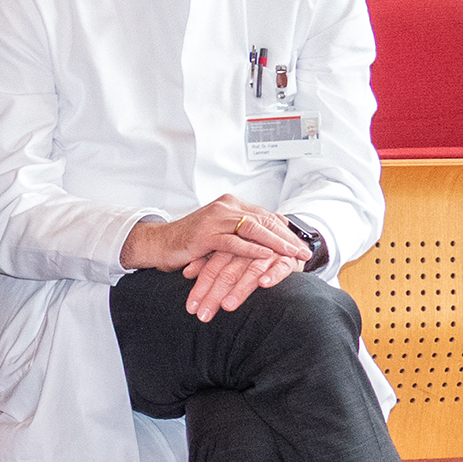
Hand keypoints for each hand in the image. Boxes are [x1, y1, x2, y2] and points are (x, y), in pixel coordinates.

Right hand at [120, 196, 310, 322]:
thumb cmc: (190, 243)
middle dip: (286, 238)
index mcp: (231, 204)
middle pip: (264, 221)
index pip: (266, 216)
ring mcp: (214, 219)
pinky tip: (266, 256)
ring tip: (292, 255)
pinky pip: (233, 241)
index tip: (302, 246)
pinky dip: (251, 249)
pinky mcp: (205, 234)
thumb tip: (273, 231)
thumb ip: (244, 230)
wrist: (159, 244)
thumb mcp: (221, 233)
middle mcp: (225, 207)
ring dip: (275, 243)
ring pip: (253, 229)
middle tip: (304, 253)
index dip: (286, 232)